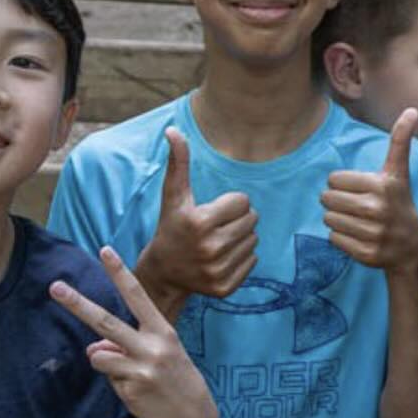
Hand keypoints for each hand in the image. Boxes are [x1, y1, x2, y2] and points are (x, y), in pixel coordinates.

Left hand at [50, 247, 217, 417]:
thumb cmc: (177, 382)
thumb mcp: (159, 357)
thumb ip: (126, 346)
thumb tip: (94, 348)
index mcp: (163, 331)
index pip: (138, 296)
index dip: (120, 273)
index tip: (105, 250)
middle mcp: (152, 345)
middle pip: (106, 320)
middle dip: (78, 303)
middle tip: (55, 286)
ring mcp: (141, 367)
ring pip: (99, 354)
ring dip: (105, 360)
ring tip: (130, 374)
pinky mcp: (131, 388)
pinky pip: (108, 376)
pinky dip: (115, 382)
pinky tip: (138, 392)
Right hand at [138, 128, 257, 304]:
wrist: (163, 272)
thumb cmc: (171, 226)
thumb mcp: (173, 195)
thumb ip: (178, 162)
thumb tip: (173, 130)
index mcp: (198, 222)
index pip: (243, 202)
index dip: (229, 203)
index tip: (212, 211)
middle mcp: (209, 248)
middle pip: (252, 220)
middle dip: (237, 219)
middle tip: (217, 226)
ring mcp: (218, 270)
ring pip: (254, 240)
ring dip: (241, 237)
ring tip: (218, 240)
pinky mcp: (225, 287)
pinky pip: (253, 261)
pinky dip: (242, 257)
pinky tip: (222, 257)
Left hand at [321, 109, 417, 272]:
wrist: (411, 247)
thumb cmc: (399, 202)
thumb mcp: (399, 172)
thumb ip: (400, 140)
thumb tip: (412, 109)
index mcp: (383, 185)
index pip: (334, 179)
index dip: (343, 184)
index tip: (361, 190)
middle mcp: (378, 208)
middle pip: (327, 199)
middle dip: (336, 202)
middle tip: (355, 206)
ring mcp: (373, 233)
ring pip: (328, 220)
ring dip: (337, 220)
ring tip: (357, 222)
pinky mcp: (366, 252)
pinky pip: (333, 239)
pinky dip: (341, 238)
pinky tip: (358, 237)